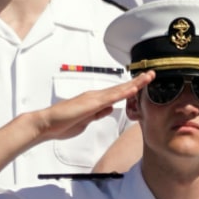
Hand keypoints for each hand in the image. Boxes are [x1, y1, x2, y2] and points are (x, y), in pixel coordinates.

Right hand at [32, 74, 152, 141]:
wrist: (47, 123)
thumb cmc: (63, 123)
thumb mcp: (86, 120)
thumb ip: (98, 113)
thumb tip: (109, 108)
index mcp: (95, 101)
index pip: (117, 94)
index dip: (131, 88)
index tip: (143, 84)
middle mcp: (95, 97)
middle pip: (121, 88)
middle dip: (137, 82)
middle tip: (151, 75)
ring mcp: (93, 99)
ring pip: (118, 90)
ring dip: (134, 84)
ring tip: (147, 77)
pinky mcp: (91, 104)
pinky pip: (111, 97)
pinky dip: (123, 92)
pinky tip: (132, 89)